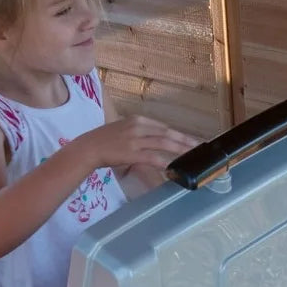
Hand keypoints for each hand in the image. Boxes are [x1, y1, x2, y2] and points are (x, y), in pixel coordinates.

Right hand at [77, 115, 200, 172]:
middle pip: (168, 133)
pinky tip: (173, 167)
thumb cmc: (104, 140)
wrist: (87, 148)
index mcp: (137, 120)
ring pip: (164, 143)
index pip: (164, 127)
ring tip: (192, 155)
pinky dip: (164, 162)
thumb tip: (154, 140)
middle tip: (199, 146)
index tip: (190, 139)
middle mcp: (138, 127)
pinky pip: (152, 157)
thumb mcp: (123, 129)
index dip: (178, 133)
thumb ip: (140, 132)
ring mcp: (135, 140)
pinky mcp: (132, 152)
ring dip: (180, 149)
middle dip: (185, 140)